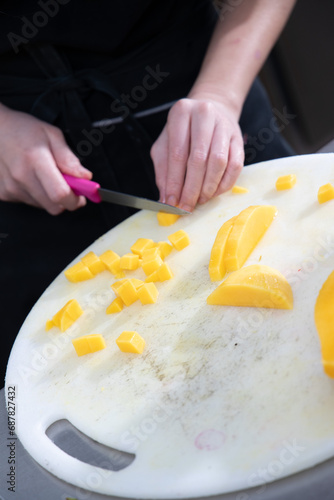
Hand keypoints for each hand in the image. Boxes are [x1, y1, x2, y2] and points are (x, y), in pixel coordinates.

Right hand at [0, 104, 91, 214]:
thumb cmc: (22, 130)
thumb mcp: (51, 135)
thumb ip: (69, 158)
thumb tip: (84, 177)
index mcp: (36, 161)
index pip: (60, 194)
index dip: (75, 200)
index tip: (81, 195)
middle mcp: (21, 177)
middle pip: (53, 207)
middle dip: (66, 200)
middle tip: (67, 185)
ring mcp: (11, 187)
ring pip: (42, 206)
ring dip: (49, 196)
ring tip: (44, 175)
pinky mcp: (4, 193)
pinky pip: (29, 202)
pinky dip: (36, 194)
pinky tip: (31, 178)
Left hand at [150, 97, 244, 211]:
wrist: (212, 109)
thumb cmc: (184, 131)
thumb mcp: (165, 144)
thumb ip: (163, 170)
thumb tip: (166, 198)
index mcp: (182, 113)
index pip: (177, 153)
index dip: (174, 181)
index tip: (171, 202)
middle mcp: (205, 115)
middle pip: (199, 159)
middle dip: (191, 189)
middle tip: (186, 206)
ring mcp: (224, 126)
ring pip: (218, 162)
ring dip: (208, 187)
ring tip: (199, 200)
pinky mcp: (238, 139)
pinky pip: (235, 166)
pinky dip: (224, 184)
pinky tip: (214, 193)